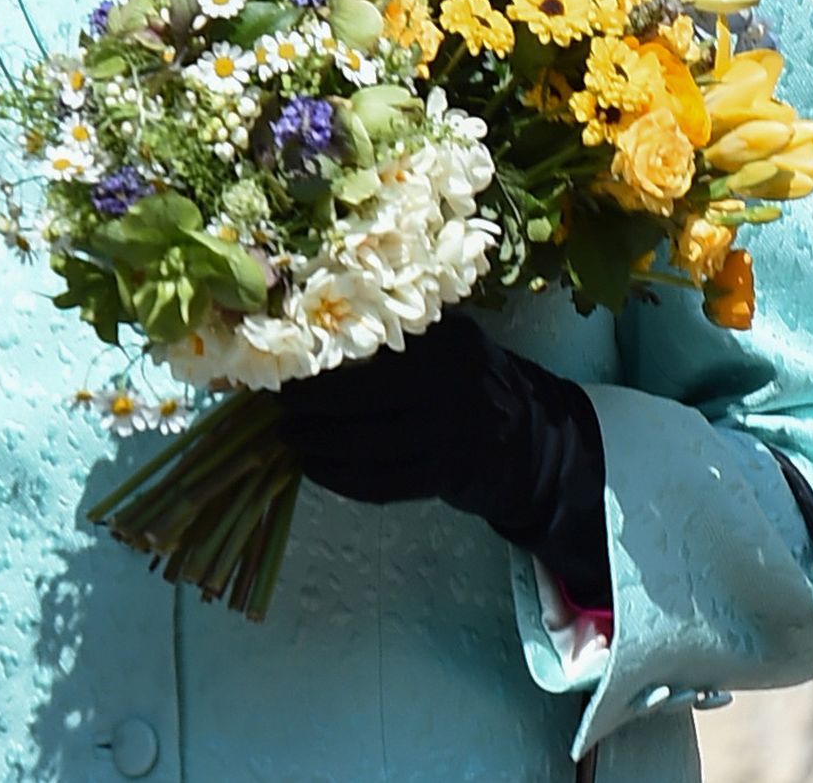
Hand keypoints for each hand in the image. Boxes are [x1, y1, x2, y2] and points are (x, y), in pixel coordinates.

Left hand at [276, 309, 611, 605]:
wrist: (531, 438)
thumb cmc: (471, 380)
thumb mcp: (450, 341)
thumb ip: (402, 334)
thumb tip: (321, 331)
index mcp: (446, 340)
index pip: (370, 350)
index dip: (323, 366)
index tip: (288, 372)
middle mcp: (451, 383)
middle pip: (363, 400)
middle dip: (313, 409)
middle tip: (281, 412)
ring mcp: (451, 433)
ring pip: (369, 445)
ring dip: (321, 447)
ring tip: (292, 441)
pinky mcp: (447, 475)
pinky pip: (383, 481)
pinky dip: (343, 479)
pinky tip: (318, 470)